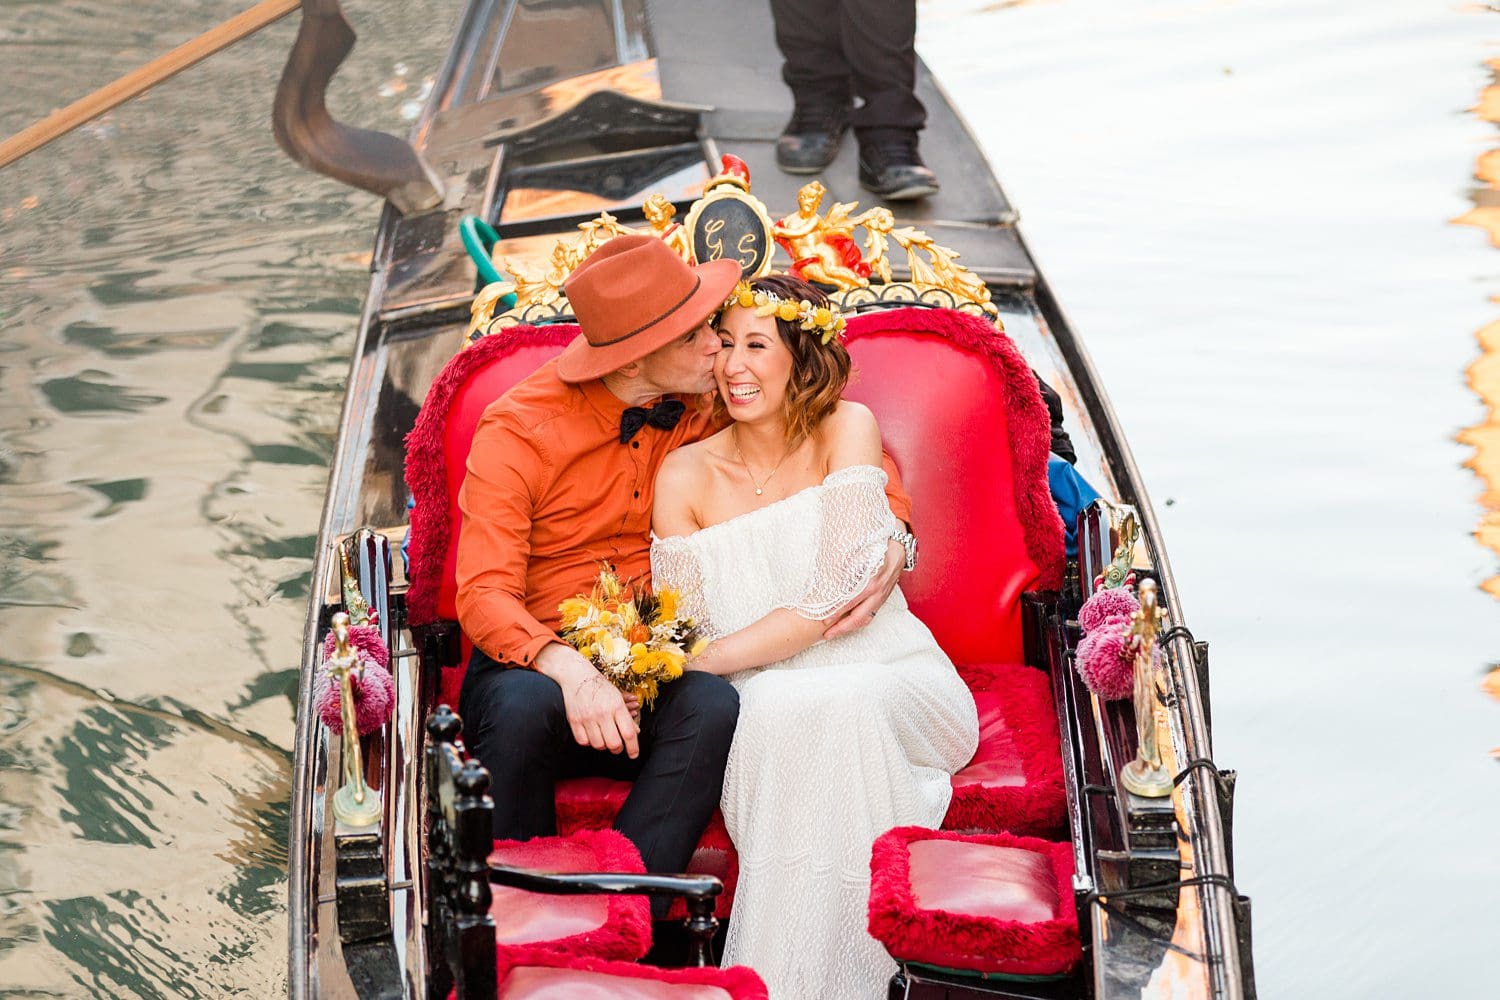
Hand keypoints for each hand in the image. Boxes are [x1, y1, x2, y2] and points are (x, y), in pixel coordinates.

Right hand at [534, 643, 639, 757]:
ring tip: (604, 738)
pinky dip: (589, 742)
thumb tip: (635, 734)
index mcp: (617, 706)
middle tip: (617, 746)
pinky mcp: (574, 721)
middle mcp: (602, 713)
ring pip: (599, 745)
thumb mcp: (617, 699)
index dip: (633, 748)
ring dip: (603, 745)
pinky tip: (591, 734)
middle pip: (614, 744)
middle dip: (618, 749)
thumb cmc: (600, 688)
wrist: (577, 676)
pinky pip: (584, 742)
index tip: (634, 754)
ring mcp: (587, 717)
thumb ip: (626, 717)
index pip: (629, 733)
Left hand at [821, 540, 902, 639]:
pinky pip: (871, 614)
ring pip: (866, 618)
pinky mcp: (883, 598)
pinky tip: (848, 624)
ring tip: (834, 632)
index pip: (851, 601)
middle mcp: (878, 591)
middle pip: (859, 616)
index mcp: (871, 581)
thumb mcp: (860, 552)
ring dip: (850, 627)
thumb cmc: (877, 547)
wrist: (899, 546)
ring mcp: (882, 596)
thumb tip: (825, 574)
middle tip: (826, 632)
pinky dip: (858, 621)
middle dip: (841, 627)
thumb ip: (845, 564)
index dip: (837, 611)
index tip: (824, 617)